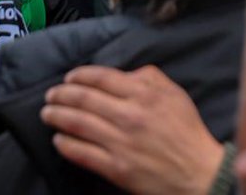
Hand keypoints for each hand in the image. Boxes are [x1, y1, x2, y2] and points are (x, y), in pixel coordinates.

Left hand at [41, 65, 223, 194]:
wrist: (198, 172)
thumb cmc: (187, 131)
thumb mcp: (175, 94)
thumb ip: (149, 77)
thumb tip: (123, 74)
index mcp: (143, 94)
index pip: (101, 78)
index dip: (80, 75)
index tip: (69, 77)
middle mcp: (129, 115)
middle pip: (84, 99)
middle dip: (61, 94)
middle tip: (51, 94)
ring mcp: (120, 143)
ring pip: (78, 124)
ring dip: (57, 116)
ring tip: (47, 113)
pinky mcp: (116, 168)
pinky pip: (82, 153)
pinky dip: (66, 144)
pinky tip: (58, 140)